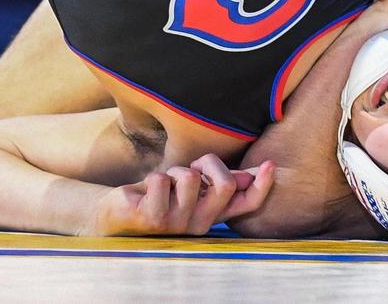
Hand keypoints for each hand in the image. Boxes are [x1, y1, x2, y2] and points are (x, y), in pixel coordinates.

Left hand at [89, 155, 274, 235]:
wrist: (118, 215)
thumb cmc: (159, 198)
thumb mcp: (192, 190)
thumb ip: (219, 183)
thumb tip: (252, 175)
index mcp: (213, 214)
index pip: (247, 204)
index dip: (262, 186)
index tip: (270, 164)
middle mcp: (200, 224)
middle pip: (226, 184)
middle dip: (209, 162)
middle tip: (194, 165)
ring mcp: (177, 224)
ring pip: (189, 177)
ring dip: (173, 171)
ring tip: (164, 185)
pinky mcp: (153, 219)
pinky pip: (161, 180)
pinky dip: (153, 178)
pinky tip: (147, 193)